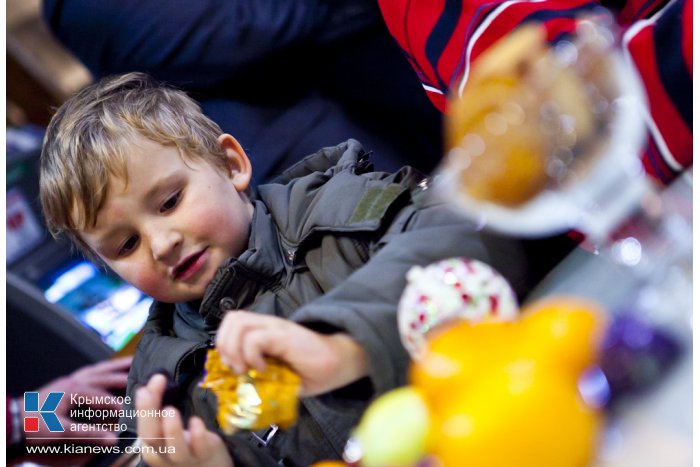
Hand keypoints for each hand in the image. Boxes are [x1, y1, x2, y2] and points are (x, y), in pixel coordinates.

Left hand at [22, 356, 131, 445]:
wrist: (10, 424)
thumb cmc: (32, 426)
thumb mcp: (61, 432)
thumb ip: (89, 434)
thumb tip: (113, 438)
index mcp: (74, 390)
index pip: (104, 396)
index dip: (121, 403)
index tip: (135, 408)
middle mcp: (72, 381)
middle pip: (103, 373)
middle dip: (123, 372)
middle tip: (141, 368)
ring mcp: (66, 382)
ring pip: (95, 370)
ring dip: (113, 367)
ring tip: (128, 363)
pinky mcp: (62, 386)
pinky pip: (87, 373)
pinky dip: (99, 371)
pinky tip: (103, 373)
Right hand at [135, 374, 233, 466]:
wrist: (209, 466)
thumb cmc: (186, 443)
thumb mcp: (170, 425)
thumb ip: (162, 405)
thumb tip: (157, 378)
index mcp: (153, 444)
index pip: (144, 425)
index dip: (144, 405)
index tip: (151, 381)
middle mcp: (164, 453)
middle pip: (151, 437)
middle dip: (147, 413)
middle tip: (145, 391)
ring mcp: (184, 458)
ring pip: (174, 449)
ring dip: (171, 430)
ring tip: (169, 410)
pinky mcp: (204, 455)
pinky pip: (199, 449)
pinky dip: (197, 436)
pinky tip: (196, 422)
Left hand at [216, 311, 368, 395]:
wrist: (340, 362)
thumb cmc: (312, 371)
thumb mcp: (278, 377)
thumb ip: (259, 377)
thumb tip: (238, 389)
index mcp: (264, 331)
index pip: (232, 323)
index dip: (225, 343)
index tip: (233, 367)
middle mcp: (268, 325)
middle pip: (232, 318)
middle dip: (225, 345)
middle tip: (237, 368)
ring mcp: (276, 327)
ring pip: (238, 323)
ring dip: (235, 350)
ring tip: (248, 368)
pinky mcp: (285, 335)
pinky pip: (255, 338)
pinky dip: (251, 355)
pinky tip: (264, 369)